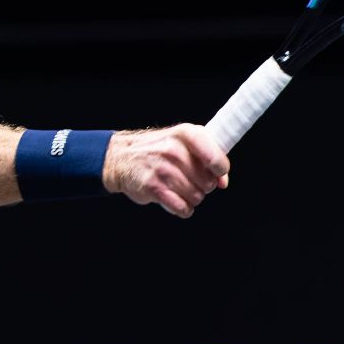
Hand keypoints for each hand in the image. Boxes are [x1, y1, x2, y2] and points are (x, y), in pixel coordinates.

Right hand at [102, 123, 229, 217]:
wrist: (121, 157)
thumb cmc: (157, 149)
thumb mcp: (183, 143)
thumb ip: (207, 157)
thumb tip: (223, 182)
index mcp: (186, 134)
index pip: (216, 158)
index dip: (220, 170)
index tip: (216, 173)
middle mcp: (174, 150)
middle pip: (208, 183)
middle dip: (203, 186)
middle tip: (190, 180)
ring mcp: (163, 169)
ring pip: (196, 196)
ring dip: (191, 197)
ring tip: (179, 188)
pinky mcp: (153, 187)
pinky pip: (182, 207)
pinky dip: (182, 208)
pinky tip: (175, 200)